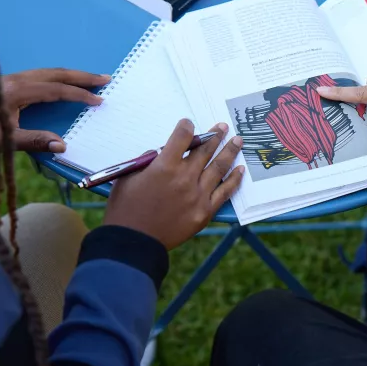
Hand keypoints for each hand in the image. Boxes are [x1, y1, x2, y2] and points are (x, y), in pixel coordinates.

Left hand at [0, 68, 109, 152]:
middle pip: (55, 73)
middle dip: (82, 76)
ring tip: (91, 79)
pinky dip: (57, 78)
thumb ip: (32, 141)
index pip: (56, 89)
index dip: (79, 95)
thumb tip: (62, 145)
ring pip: (47, 72)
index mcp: (15, 91)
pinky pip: (39, 76)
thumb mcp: (2, 141)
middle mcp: (14, 79)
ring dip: (70, 75)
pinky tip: (64, 83)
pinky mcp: (4, 83)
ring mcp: (8, 79)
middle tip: (106, 79)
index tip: (98, 101)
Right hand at [103, 119, 244, 249]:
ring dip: (230, 151)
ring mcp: (198, 195)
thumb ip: (147, 162)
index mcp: (164, 166)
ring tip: (238, 141)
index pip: (182, 136)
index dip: (187, 126)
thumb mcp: (129, 177)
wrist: (134, 242)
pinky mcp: (205, 211)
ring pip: (219, 167)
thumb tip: (162, 153)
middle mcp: (185, 177)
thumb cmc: (125, 208)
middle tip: (223, 127)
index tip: (189, 124)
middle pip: (205, 150)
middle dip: (215, 135)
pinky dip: (234, 179)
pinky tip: (240, 170)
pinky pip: (225, 192)